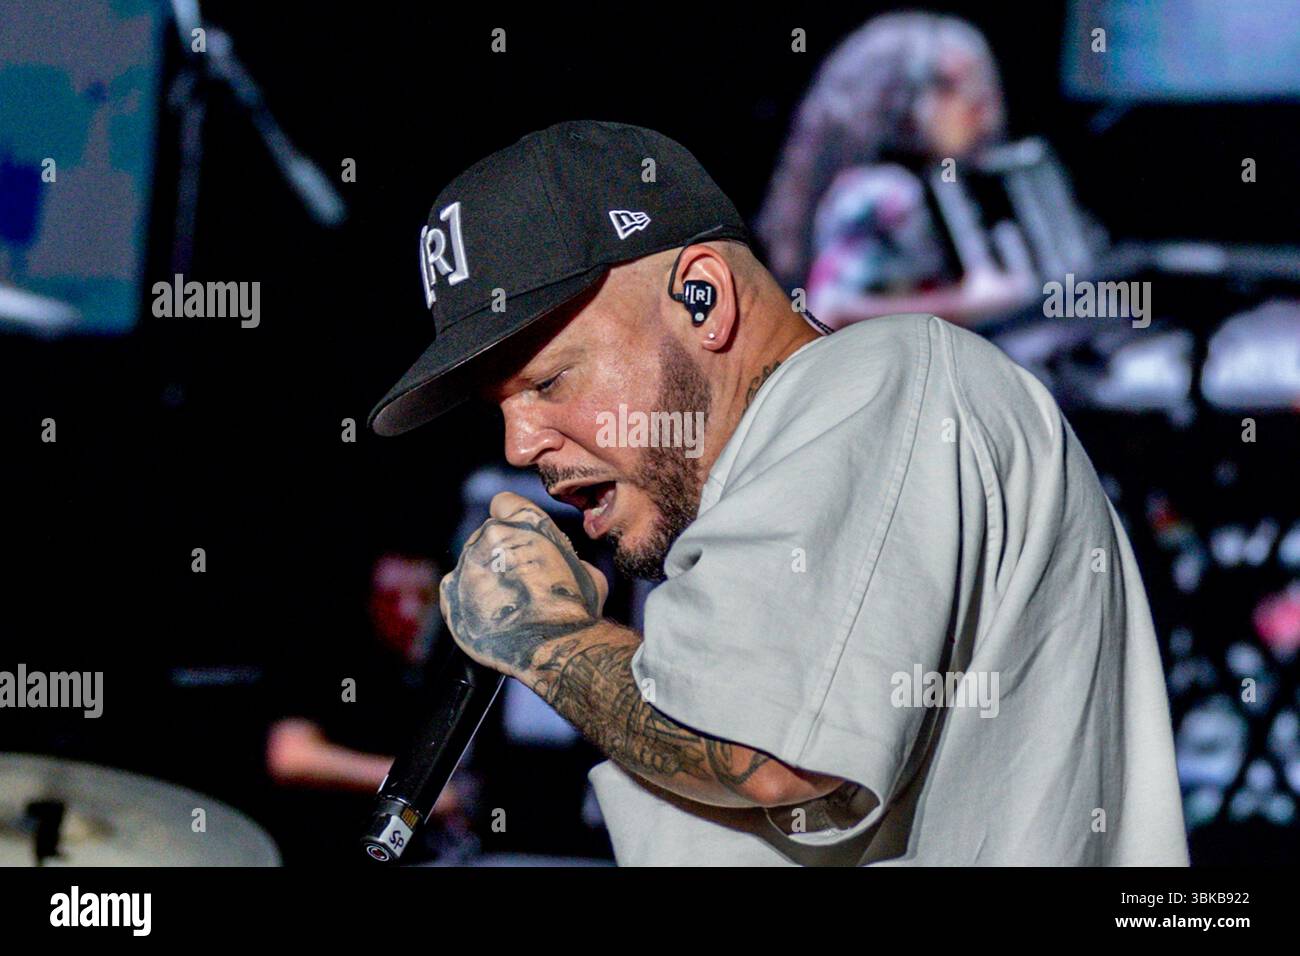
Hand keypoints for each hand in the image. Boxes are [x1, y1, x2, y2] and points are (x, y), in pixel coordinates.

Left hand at [439, 492, 608, 676]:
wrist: (553, 645)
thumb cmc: (574, 608)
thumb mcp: (585, 570)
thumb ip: (562, 557)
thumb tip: (558, 565)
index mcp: (525, 521)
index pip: (503, 503)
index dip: (510, 520)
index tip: (515, 537)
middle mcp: (492, 534)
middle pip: (487, 536)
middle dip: (499, 555)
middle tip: (517, 583)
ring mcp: (468, 563)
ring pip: (471, 563)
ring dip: (483, 578)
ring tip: (505, 606)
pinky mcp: (451, 592)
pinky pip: (454, 588)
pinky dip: (465, 600)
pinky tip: (488, 616)